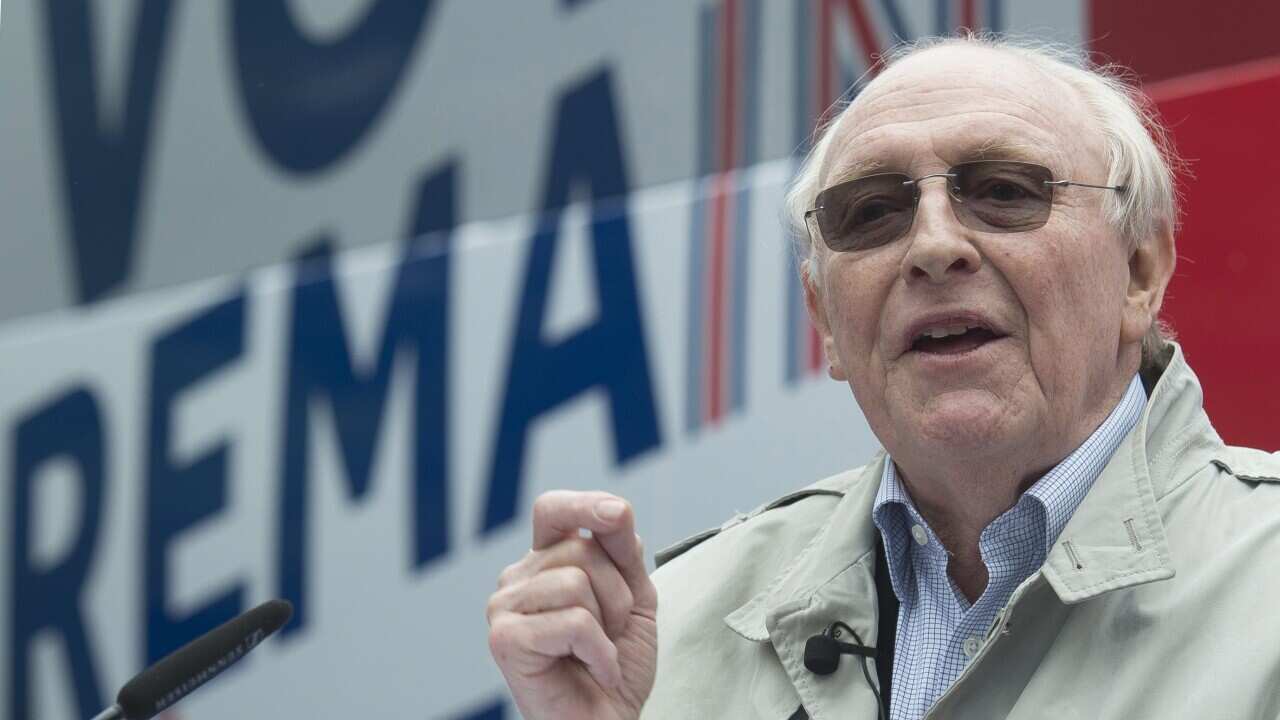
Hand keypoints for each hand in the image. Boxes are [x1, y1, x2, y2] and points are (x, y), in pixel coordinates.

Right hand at [487, 491, 657, 719]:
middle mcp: (517, 580)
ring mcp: (504, 608)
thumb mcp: (633, 596)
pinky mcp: (505, 640)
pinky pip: (574, 622)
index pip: (554, 510)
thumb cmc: (615, 665)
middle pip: (581, 548)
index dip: (585, 504)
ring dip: (608, 626)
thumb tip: (613, 509)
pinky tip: (595, 670)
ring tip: (599, 652)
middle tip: (610, 633)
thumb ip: (623, 551)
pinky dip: (600, 652)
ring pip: (577, 582)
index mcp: (543, 563)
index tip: (617, 514)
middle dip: (617, 593)